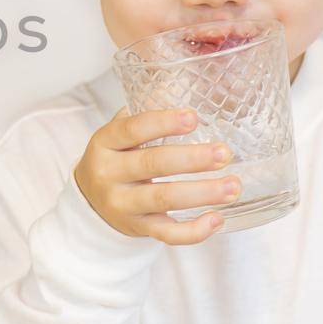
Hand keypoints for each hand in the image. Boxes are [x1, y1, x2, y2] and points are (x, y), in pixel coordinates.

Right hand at [73, 107, 240, 244]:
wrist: (89, 203)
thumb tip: (188, 88)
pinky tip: (217, 219)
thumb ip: (144, 117)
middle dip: (192, 159)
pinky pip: (166, 234)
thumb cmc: (116, 159)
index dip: (162, 123)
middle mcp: (109, 174)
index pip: (131, 129)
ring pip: (163, 199)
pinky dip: (193, 231)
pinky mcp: (137, 229)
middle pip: (152, 164)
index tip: (194, 118)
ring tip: (233, 186)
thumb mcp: (118, 136)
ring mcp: (122, 205)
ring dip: (202, 193)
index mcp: (105, 143)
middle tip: (224, 153)